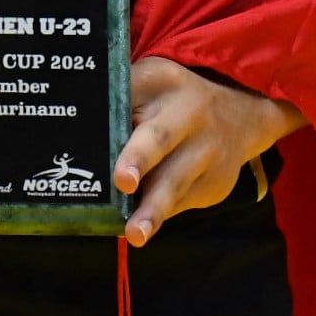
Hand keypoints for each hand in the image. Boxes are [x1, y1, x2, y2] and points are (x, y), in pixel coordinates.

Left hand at [112, 58, 305, 247]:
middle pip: (161, 137)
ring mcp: (206, 151)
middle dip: (140, 158)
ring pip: (176, 181)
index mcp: (163, 81)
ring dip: (154, 208)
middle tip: (123, 180)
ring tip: (136, 233)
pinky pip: (183, 202)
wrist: (241, 117)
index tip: (93, 128)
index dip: (116, 111)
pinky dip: (160, 215)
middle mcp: (190, 113)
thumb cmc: (172, 103)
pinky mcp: (215, 183)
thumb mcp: (150, 85)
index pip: (134, 93)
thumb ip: (120, 99)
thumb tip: (75, 130)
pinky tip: (142, 228)